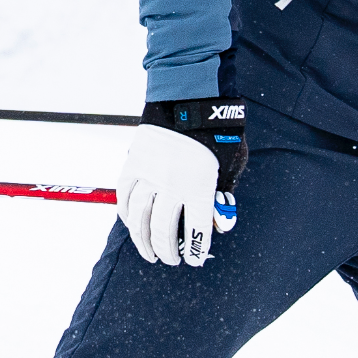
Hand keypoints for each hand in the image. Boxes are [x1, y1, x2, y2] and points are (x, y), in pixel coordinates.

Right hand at [119, 97, 243, 267]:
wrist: (189, 96)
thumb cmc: (218, 131)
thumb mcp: (233, 162)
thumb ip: (224, 194)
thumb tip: (218, 223)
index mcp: (200, 185)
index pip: (197, 230)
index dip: (196, 250)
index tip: (195, 261)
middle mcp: (172, 183)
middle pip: (164, 229)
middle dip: (168, 251)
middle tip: (172, 260)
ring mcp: (149, 174)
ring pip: (140, 218)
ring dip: (143, 240)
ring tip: (150, 253)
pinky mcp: (134, 164)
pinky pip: (125, 197)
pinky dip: (127, 215)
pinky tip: (133, 226)